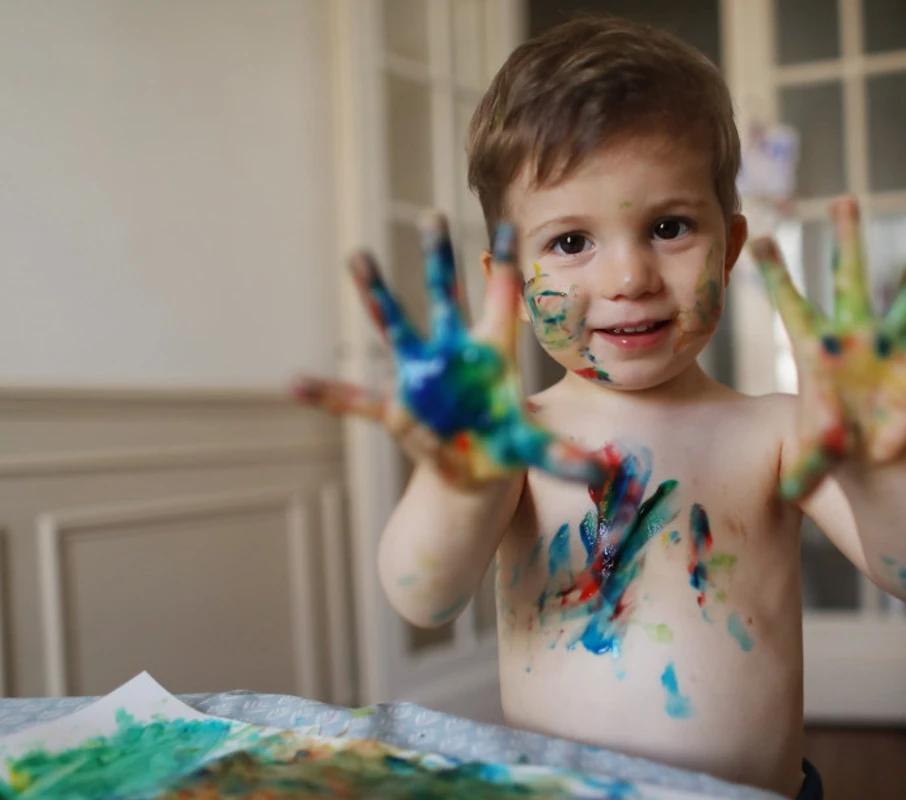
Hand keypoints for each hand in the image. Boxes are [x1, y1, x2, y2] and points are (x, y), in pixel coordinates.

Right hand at [293, 214, 602, 486]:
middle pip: (446, 298)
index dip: (505, 266)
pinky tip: (296, 385)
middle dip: (439, 261)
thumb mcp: (532, 450)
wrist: (473, 472)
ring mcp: (422, 377)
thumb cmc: (504, 447)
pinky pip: (357, 401)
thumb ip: (561, 458)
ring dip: (378, 295)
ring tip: (359, 256)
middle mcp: (454, 355)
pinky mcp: (399, 408)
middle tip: (432, 216)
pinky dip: (329, 395)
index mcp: (493, 356)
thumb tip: (602, 477)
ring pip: (397, 327)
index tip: (509, 222)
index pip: (503, 302)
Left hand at [752, 196, 905, 500]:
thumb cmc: (828, 449)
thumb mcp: (812, 458)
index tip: (761, 239)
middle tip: (844, 199)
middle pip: (850, 281)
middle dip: (848, 241)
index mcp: (817, 352)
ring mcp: (893, 352)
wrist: (866, 462)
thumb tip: (796, 491)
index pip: (793, 307)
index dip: (778, 277)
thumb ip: (807, 466)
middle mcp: (856, 339)